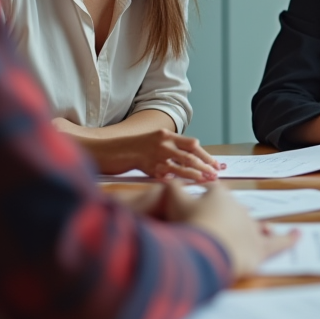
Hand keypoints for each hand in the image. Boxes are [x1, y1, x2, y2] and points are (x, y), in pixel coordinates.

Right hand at [60, 121, 221, 181]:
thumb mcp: (149, 148)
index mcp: (164, 134)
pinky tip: (184, 184)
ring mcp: (152, 150)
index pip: (191, 144)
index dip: (205, 155)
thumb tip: (183, 168)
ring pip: (180, 161)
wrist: (103, 149)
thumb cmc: (126, 151)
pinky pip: (163, 170)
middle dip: (205, 163)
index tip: (217, 164)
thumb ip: (166, 154)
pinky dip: (176, 177)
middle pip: (190, 152)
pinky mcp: (143, 162)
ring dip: (195, 171)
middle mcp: (161, 140)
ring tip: (207, 179)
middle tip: (217, 173)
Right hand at [156, 181, 297, 277]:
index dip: (205, 195)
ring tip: (259, 229)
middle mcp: (239, 209)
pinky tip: (298, 236)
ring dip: (258, 227)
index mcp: (220, 196)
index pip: (213, 191)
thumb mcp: (174, 203)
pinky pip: (278, 243)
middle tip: (217, 224)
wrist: (205, 249)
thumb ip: (173, 190)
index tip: (199, 198)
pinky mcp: (260, 249)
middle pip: (234, 210)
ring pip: (256, 226)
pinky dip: (289, 239)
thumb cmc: (189, 224)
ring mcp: (252, 228)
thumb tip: (169, 179)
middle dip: (227, 216)